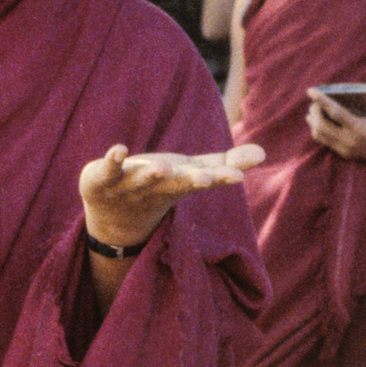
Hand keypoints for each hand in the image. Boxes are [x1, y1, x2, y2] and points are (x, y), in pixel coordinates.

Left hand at [79, 143, 264, 247]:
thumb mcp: (190, 174)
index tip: (237, 177)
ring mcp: (127, 185)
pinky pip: (107, 169)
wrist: (112, 216)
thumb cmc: (159, 188)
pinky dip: (112, 160)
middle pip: (174, 184)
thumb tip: (264, 152)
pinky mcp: (101, 179)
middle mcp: (155, 187)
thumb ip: (224, 164)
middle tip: (206, 179)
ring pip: (142, 180)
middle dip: (189, 180)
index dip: (218, 178)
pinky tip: (118, 150)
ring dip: (153, 173)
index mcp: (177, 185)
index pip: (201, 181)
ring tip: (163, 167)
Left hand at [306, 68, 365, 168]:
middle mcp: (351, 141)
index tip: (310, 90)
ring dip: (313, 122)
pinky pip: (325, 142)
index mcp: (361, 129)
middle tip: (314, 101)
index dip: (321, 101)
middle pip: (321, 125)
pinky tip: (321, 122)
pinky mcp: (347, 154)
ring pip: (319, 136)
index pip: (335, 113)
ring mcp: (347, 149)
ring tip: (314, 110)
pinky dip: (319, 131)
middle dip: (314, 111)